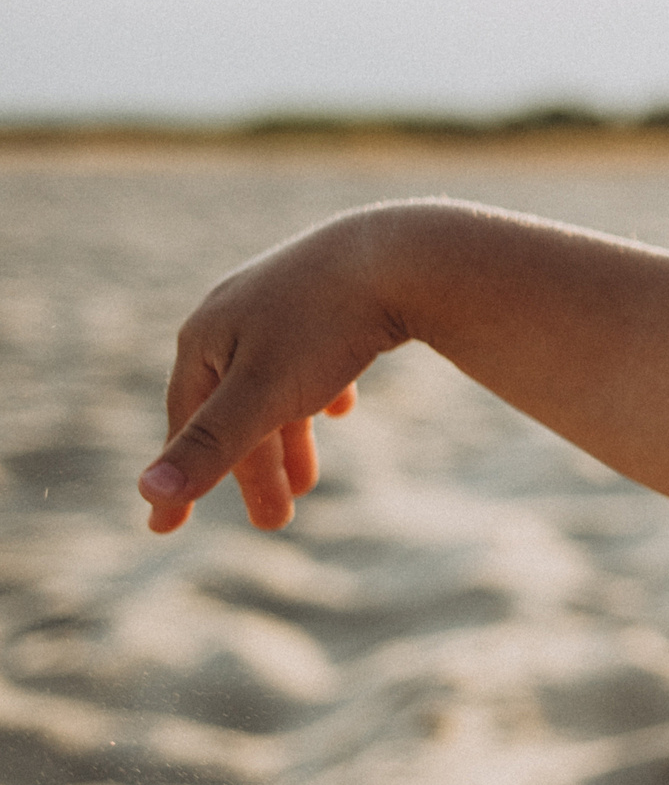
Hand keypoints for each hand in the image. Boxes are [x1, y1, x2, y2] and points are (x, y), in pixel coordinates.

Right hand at [143, 211, 404, 532]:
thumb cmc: (327, 326)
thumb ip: (211, 444)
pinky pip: (318, 353)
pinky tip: (340, 409)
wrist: (405, 255)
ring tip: (306, 483)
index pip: (184, 423)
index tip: (166, 529)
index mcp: (206, 337)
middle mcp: (236, 313)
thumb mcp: (264, 393)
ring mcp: (285, 299)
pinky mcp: (334, 293)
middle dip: (251, 468)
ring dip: (288, 436)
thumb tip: (146, 492)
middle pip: (234, 407)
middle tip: (274, 521)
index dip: (180, 478)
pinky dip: (321, 390)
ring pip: (276, 383)